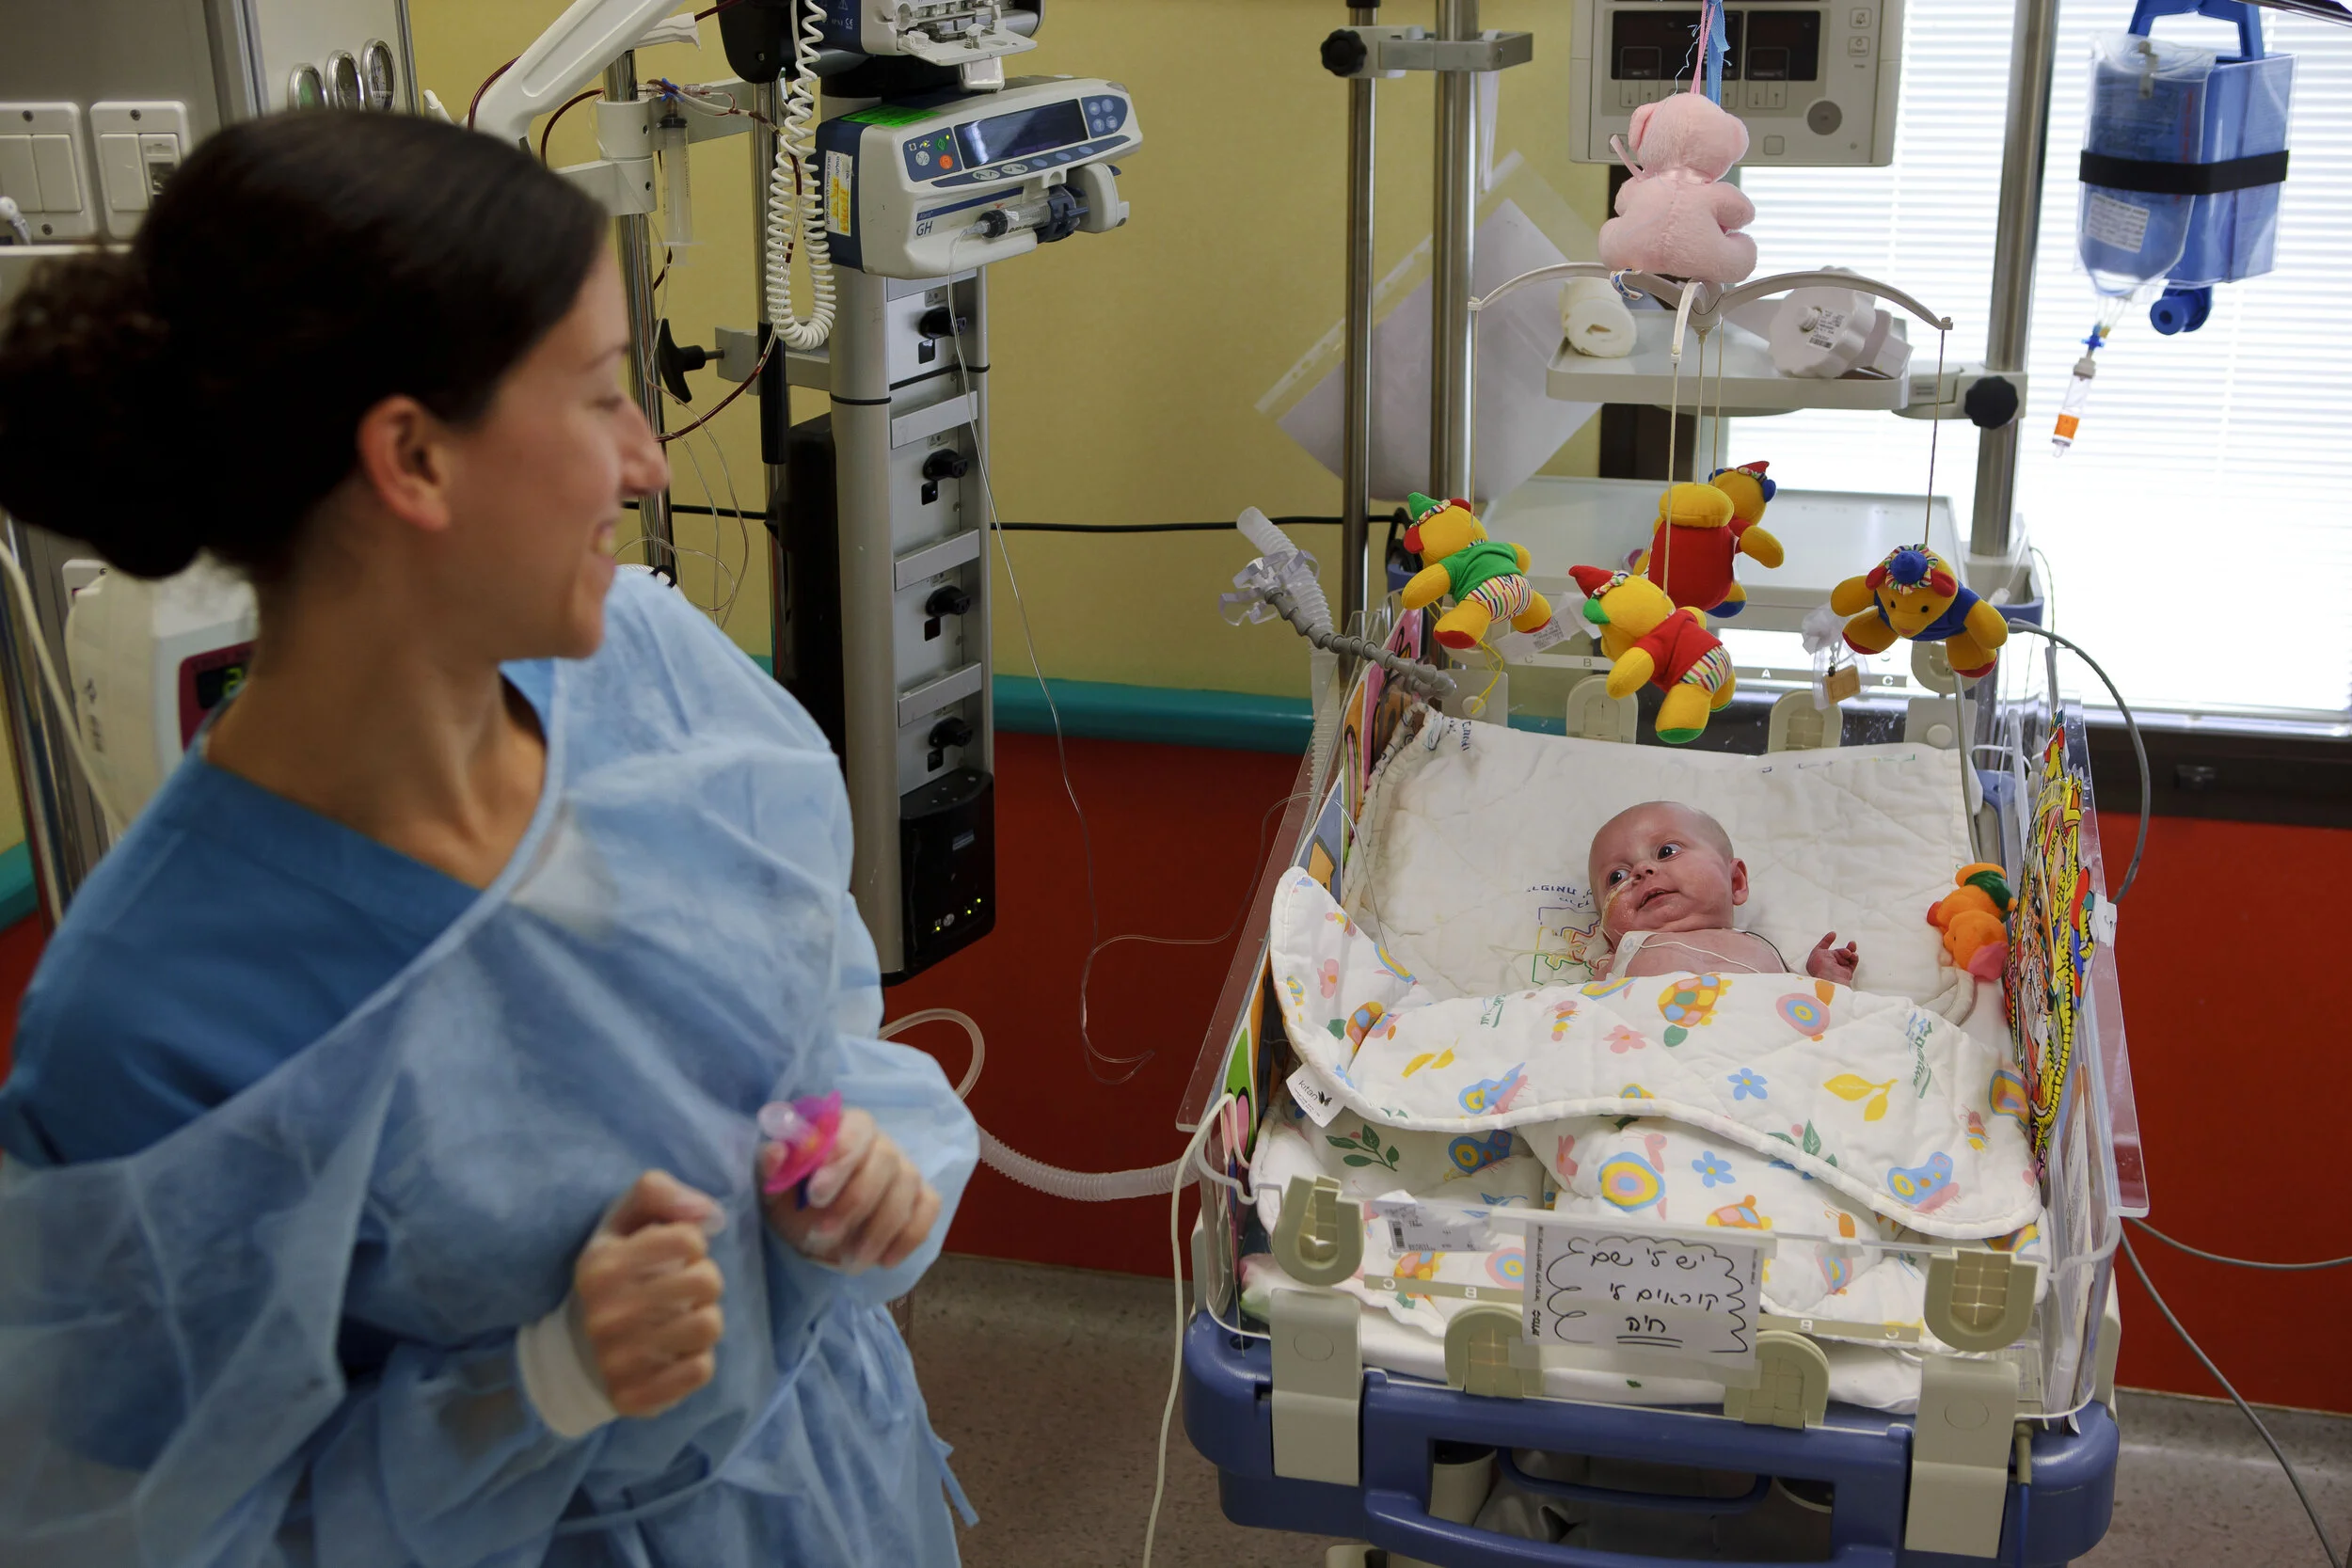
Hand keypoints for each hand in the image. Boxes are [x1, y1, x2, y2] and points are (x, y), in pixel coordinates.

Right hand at [573, 1171, 725, 1418]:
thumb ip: (659, 1193)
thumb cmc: (615, 1271)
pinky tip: (675, 1352)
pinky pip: (700, 1370)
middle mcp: (605, 1315)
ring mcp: (616, 1360)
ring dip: (705, 1319)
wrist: (576, 1348)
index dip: (693, 1242)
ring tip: (682, 1318)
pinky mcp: (632, 1397)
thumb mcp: (625, 1220)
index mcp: (600, 1265)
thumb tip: (710, 1215)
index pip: (690, 1238)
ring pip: (709, 1326)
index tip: (676, 1253)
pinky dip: (696, 1358)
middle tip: (686, 1288)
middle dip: (705, 1280)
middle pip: (707, 1281)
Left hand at [763, 1108, 942, 1273]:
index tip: (815, 1195)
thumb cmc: (792, 1201)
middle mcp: (880, 1143)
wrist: (812, 1231)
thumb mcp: (772, 1188)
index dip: (841, 1157)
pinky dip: (909, 1237)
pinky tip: (884, 1261)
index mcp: (844, 1128)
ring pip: (907, 1188)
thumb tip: (776, 1152)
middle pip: (886, 1160)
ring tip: (848, 1262)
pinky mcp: (920, 1198)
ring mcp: (904, 1170)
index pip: (856, 1127)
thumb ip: (770, 1167)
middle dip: (855, 1203)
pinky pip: (928, 1208)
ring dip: (878, 1230)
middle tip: (822, 1235)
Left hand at [1807, 932, 1859, 985]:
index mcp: (1817, 961)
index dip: (1827, 940)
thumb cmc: (1820, 967)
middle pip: (1838, 952)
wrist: (1830, 979)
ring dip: (1850, 951)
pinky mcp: (1846, 973)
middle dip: (1844, 949)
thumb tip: (1832, 937)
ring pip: (1846, 957)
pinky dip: (1854, 957)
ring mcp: (1837, 969)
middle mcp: (1827, 966)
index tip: (1834, 934)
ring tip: (1850, 952)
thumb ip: (1824, 944)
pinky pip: (1852, 962)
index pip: (1822, 949)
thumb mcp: (1817, 952)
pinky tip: (1853, 955)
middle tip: (1850, 944)